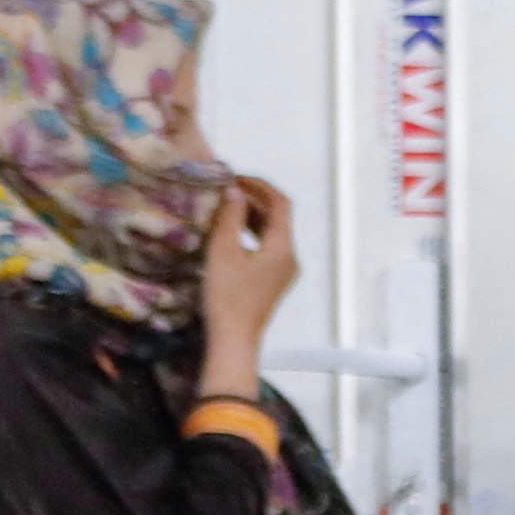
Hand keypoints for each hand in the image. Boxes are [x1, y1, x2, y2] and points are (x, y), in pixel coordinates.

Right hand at [192, 177, 297, 386]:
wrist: (234, 338)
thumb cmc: (227, 295)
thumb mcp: (223, 251)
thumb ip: (230, 217)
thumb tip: (235, 191)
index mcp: (284, 247)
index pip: (280, 203)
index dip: (260, 185)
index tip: (235, 177)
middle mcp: (291, 256)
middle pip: (278, 217)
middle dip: (254, 198)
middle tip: (226, 187)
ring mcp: (284, 270)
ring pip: (272, 232)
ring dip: (251, 215)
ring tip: (224, 203)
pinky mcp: (273, 280)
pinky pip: (267, 247)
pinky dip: (251, 232)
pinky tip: (229, 229)